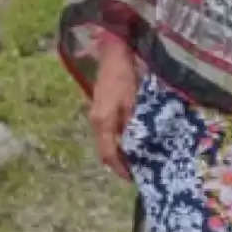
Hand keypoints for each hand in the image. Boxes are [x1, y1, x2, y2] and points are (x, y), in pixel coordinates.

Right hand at [88, 40, 140, 178]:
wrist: (113, 54)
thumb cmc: (125, 77)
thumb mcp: (133, 104)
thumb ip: (132, 127)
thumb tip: (136, 148)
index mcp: (103, 122)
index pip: (108, 154)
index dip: (120, 169)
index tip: (133, 177)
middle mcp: (95, 121)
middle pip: (104, 150)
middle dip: (118, 163)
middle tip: (135, 170)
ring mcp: (95, 114)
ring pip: (104, 142)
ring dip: (117, 152)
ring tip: (134, 157)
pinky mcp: (98, 108)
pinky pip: (105, 132)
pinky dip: (115, 140)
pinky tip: (129, 139)